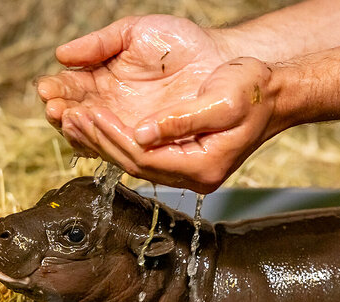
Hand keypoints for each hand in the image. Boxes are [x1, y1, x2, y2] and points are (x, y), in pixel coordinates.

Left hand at [37, 16, 286, 192]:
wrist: (270, 89)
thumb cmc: (252, 91)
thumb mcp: (225, 102)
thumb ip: (184, 121)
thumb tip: (143, 133)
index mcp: (203, 167)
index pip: (145, 160)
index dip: (114, 137)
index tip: (90, 113)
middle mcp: (191, 174)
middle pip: (132, 164)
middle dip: (98, 139)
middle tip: (69, 115)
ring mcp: (184, 166)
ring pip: (131, 160)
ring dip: (100, 140)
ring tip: (71, 118)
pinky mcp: (177, 153)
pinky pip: (138, 150)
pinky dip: (113, 136)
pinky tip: (94, 122)